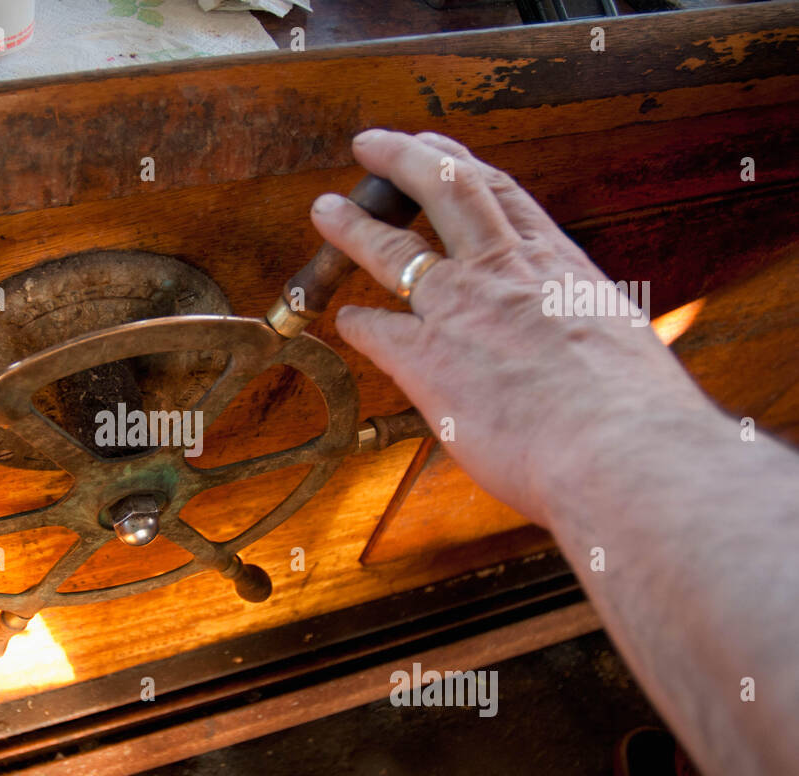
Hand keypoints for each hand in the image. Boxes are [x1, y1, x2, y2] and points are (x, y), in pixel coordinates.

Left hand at [311, 129, 707, 525]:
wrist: (620, 448)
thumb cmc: (634, 414)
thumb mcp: (617, 342)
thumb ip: (577, 330)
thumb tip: (572, 350)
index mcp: (555, 264)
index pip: (500, 194)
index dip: (460, 162)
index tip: (436, 145)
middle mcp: (504, 272)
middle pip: (442, 190)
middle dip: (400, 158)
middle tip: (369, 143)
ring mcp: (461, 310)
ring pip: (393, 248)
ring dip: (353, 225)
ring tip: (325, 209)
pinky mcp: (427, 360)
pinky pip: (375, 331)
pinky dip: (356, 323)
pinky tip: (343, 321)